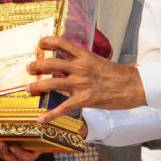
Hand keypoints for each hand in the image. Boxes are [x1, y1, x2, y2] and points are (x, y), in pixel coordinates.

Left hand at [26, 36, 145, 123]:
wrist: (133, 86)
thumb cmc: (118, 74)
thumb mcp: (99, 61)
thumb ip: (83, 61)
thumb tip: (69, 61)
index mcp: (85, 55)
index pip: (62, 43)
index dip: (48, 41)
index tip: (40, 43)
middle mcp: (80, 67)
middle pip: (51, 63)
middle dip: (36, 65)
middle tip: (28, 68)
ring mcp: (81, 84)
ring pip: (52, 83)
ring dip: (37, 86)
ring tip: (27, 89)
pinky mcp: (84, 100)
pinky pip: (63, 107)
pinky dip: (50, 114)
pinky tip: (40, 120)